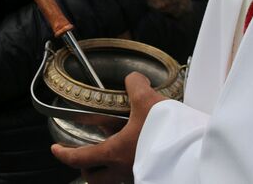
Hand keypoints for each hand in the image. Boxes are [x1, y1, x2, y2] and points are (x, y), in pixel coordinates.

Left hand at [52, 72, 167, 182]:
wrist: (196, 151)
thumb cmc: (167, 131)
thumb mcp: (147, 100)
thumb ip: (135, 85)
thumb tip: (132, 78)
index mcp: (115, 153)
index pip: (80, 159)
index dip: (64, 154)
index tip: (56, 149)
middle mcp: (124, 171)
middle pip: (94, 179)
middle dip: (87, 169)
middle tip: (87, 155)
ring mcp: (139, 176)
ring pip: (114, 179)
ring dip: (110, 167)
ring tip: (116, 149)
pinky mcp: (154, 175)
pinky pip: (135, 174)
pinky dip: (130, 164)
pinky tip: (141, 149)